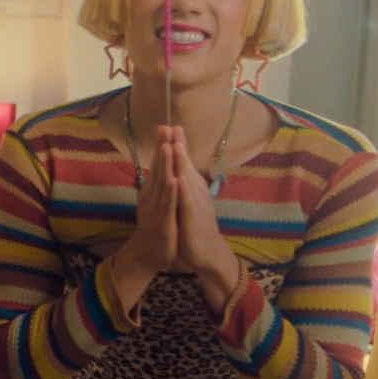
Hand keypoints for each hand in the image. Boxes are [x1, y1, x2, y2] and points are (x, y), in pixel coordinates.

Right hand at [117, 125, 178, 278]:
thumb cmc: (156, 225)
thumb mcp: (157, 201)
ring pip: (161, 184)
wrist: (149, 254)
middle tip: (164, 128)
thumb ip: (158, 184)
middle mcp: (151, 196)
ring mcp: (156, 209)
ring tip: (167, 147)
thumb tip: (161, 167)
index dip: (161, 146)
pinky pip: (168, 205)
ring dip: (164, 165)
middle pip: (158, 169)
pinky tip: (174, 180)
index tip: (165, 126)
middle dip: (162, 148)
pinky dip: (170, 192)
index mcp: (152, 191)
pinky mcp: (163, 222)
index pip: (158, 165)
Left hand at [171, 127, 241, 304]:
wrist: (206, 252)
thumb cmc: (195, 226)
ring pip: (187, 181)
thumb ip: (185, 186)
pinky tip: (179, 178)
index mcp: (192, 189)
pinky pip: (187, 203)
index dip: (178, 145)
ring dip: (182, 163)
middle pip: (186, 166)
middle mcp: (196, 193)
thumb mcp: (188, 202)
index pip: (184, 163)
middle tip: (173, 126)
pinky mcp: (193, 220)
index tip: (171, 126)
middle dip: (179, 146)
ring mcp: (196, 205)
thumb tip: (179, 170)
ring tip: (176, 144)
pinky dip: (183, 191)